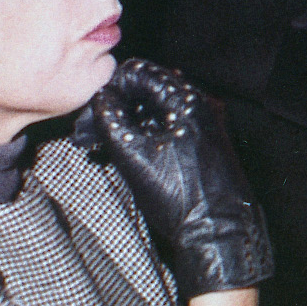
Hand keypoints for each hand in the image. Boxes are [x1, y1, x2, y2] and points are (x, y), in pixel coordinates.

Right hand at [79, 59, 273, 297]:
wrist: (219, 232)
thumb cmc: (183, 196)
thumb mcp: (135, 156)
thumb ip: (112, 121)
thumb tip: (99, 98)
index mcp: (187, 100)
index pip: (140, 72)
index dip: (110, 87)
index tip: (90, 109)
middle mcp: (199, 105)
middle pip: (147, 90)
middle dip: (116, 107)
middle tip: (88, 131)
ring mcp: (202, 124)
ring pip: (154, 110)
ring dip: (126, 123)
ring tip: (98, 145)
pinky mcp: (200, 144)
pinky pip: (165, 127)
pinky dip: (141, 135)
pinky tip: (120, 153)